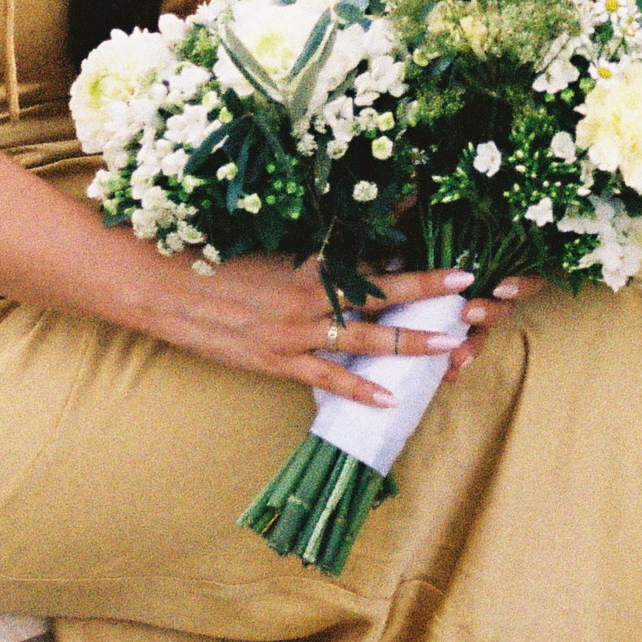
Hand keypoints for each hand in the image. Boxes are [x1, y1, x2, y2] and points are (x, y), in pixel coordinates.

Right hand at [142, 257, 526, 402]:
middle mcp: (311, 298)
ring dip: (409, 345)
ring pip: (365, 341)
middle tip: (472, 306)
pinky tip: (389, 398)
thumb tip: (369, 244)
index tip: (463, 267)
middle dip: (430, 304)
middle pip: (384, 302)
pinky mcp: (277, 362)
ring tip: (448, 350)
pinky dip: (360, 389)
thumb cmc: (221, 259)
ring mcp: (296, 334)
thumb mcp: (277, 249)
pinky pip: (327, 378)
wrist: (168, 289)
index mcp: (312, 265)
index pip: (380, 265)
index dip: (423, 268)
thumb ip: (324, 252)